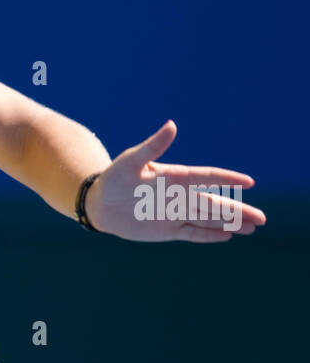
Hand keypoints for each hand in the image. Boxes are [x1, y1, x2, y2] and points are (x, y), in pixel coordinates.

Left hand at [85, 121, 265, 241]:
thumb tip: (172, 125)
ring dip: (229, 224)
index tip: (248, 182)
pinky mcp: (167, 230)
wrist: (99, 202)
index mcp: (175, 177)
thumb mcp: (131, 160)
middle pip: (215, 204)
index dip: (227, 179)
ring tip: (252, 227)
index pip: (207, 178)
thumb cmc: (114, 177)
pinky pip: (192, 233)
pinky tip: (227, 236)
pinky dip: (208, 235)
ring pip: (208, 219)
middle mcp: (180, 196)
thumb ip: (153, 146)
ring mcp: (175, 214)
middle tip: (262, 218)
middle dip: (238, 211)